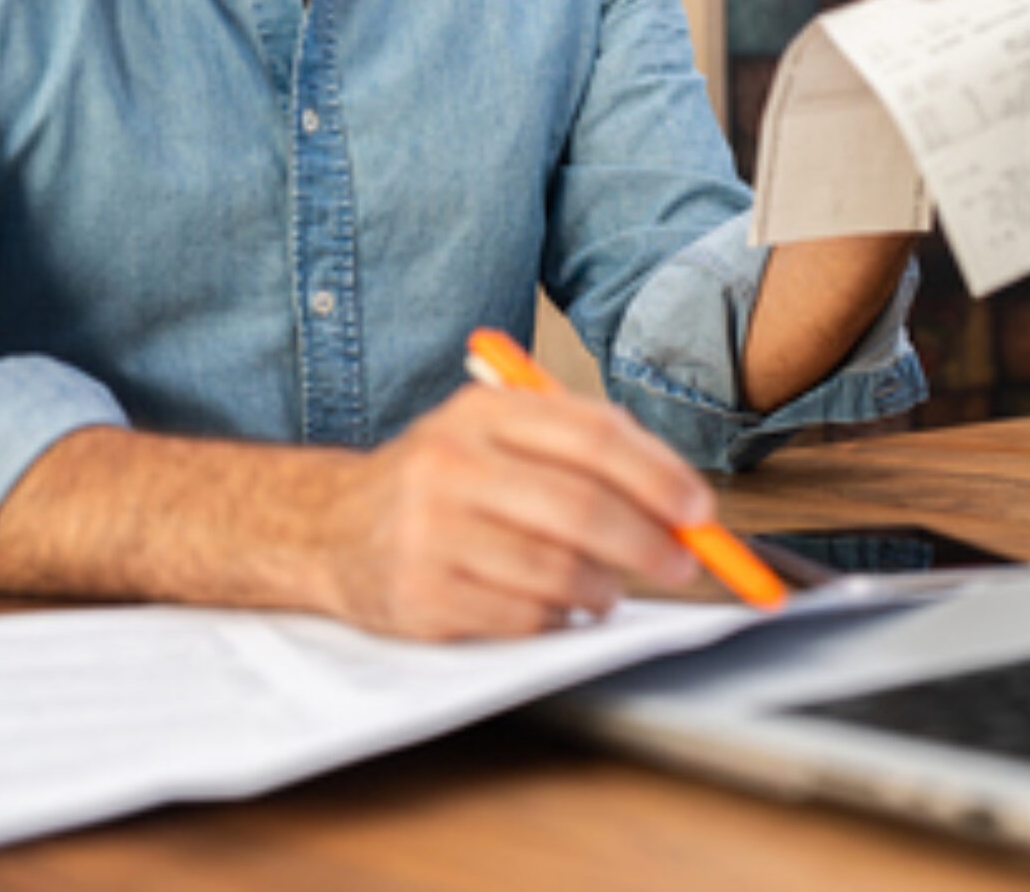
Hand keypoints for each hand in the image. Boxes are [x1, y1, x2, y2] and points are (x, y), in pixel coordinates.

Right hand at [0, 388, 708, 641]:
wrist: (329, 527)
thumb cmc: (445, 482)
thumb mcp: (495, 434)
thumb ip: (583, 451)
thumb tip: (682, 503)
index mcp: (482, 413)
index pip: (593, 437)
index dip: (660, 476)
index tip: (700, 511)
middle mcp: (451, 465)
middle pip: (582, 508)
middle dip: (649, 542)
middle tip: (684, 562)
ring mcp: (430, 533)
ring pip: (557, 570)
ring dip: (605, 587)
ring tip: (610, 587)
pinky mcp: (420, 596)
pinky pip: (522, 615)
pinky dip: (560, 617)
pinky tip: (560, 606)